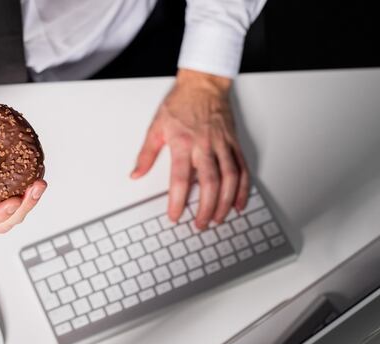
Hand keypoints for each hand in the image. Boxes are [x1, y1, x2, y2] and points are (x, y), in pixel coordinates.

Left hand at [132, 69, 249, 229]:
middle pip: (210, 183)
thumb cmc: (180, 103)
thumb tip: (136, 174)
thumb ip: (146, 154)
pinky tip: (238, 203)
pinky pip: (243, 168)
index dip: (178, 201)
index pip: (181, 178)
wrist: (203, 84)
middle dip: (206, 208)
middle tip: (201, 224)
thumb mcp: (156, 127)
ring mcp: (223, 144)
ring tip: (219, 218)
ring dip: (226, 202)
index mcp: (183, 143)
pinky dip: (243, 188)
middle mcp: (205, 145)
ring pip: (230, 178)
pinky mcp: (234, 143)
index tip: (175, 216)